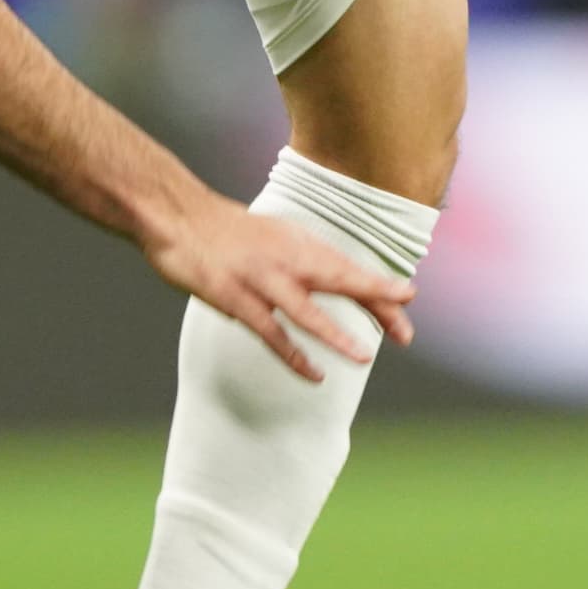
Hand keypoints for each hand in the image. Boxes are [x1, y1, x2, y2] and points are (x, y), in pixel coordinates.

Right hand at [145, 192, 415, 382]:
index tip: (409, 300)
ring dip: (337, 334)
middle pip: (340, 282)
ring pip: (307, 310)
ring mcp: (262, 279)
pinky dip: (293, 354)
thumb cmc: (227, 231)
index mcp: (299, 242)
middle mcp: (287, 258)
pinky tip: (314, 373)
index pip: (348, 267)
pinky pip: (270, 332)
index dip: (379, 286)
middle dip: (376, 305)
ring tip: (364, 357)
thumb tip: (331, 273)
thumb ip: (302, 257)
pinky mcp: (236, 298)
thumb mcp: (275, 235)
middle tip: (406, 332)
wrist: (178, 215)